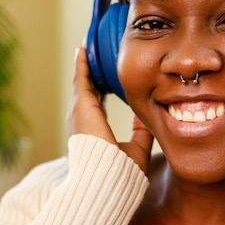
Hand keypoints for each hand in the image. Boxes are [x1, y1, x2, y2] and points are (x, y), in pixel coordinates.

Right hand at [66, 47, 153, 172]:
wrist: (109, 178)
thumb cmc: (122, 171)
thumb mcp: (137, 148)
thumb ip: (141, 131)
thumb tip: (145, 115)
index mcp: (95, 129)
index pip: (97, 102)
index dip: (101, 87)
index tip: (108, 76)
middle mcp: (83, 119)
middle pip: (86, 88)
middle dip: (91, 71)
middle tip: (95, 53)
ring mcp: (79, 112)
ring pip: (82, 81)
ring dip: (85, 63)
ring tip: (88, 46)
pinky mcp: (80, 106)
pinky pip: (80, 78)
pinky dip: (81, 63)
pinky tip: (83, 48)